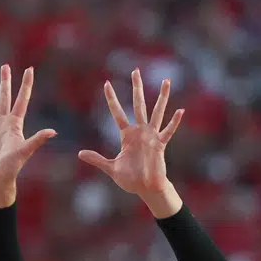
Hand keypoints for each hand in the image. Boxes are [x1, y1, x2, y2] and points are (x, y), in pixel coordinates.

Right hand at [0, 64, 56, 207]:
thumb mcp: (24, 151)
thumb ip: (37, 140)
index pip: (21, 99)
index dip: (26, 85)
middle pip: (4, 97)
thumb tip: (53, 132)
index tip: (29, 69)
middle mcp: (2, 122)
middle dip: (5, 82)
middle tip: (4, 66)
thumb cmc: (12, 167)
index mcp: (15, 123)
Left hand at [77, 69, 183, 217]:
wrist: (146, 189)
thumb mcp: (111, 168)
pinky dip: (174, 122)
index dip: (112, 99)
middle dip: (137, 87)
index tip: (106, 84)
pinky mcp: (160, 145)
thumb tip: (80, 154)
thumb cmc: (131, 180)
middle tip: (135, 71)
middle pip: (138, 104)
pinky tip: (180, 111)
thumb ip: (97, 159)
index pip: (117, 112)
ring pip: (157, 112)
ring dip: (161, 97)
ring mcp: (151, 136)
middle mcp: (140, 131)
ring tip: (166, 81)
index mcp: (127, 135)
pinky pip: (168, 131)